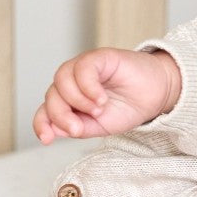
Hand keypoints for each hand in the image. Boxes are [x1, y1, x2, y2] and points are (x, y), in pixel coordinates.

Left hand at [33, 47, 180, 143]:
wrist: (155, 96)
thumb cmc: (127, 108)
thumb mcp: (99, 127)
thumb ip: (77, 128)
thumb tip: (54, 129)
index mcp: (69, 100)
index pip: (45, 110)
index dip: (41, 123)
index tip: (47, 139)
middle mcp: (72, 82)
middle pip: (51, 96)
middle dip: (61, 115)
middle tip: (79, 128)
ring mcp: (84, 68)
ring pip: (62, 79)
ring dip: (77, 100)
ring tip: (98, 110)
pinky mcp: (99, 57)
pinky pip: (82, 68)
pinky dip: (88, 87)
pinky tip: (101, 99)